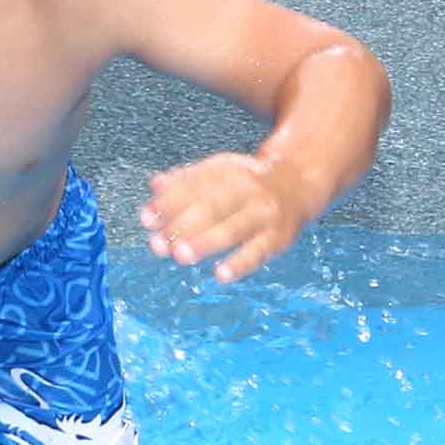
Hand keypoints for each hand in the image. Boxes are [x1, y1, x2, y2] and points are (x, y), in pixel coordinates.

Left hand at [143, 151, 311, 283]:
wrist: (297, 183)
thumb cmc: (248, 182)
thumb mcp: (218, 172)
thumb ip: (186, 180)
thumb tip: (155, 185)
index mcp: (227, 171)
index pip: (194, 186)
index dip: (169, 203)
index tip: (147, 218)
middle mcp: (247, 189)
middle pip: (212, 206)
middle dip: (183, 225)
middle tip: (159, 243)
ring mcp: (264, 213)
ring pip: (233, 229)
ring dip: (205, 242)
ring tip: (181, 255)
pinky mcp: (278, 237)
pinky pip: (258, 251)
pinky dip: (240, 264)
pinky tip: (220, 274)